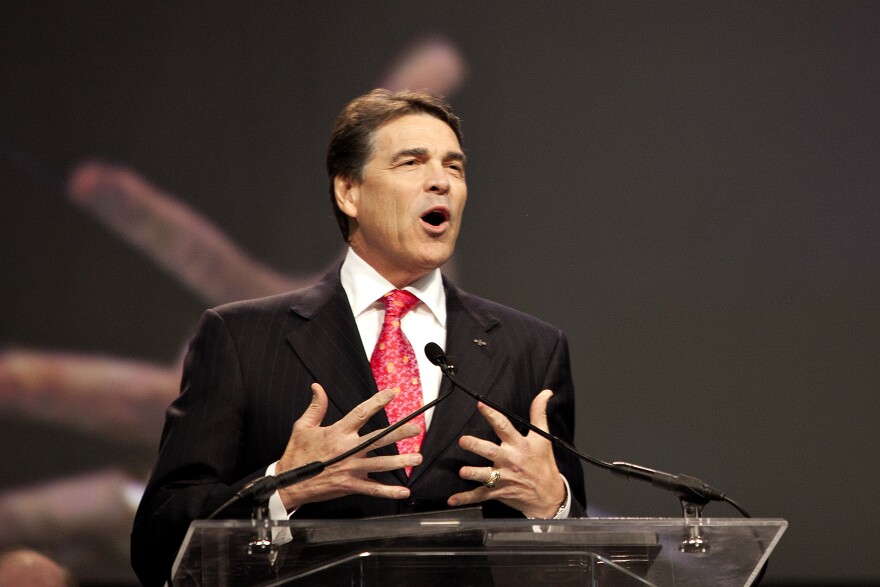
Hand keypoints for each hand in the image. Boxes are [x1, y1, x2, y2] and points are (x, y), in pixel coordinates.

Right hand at [277, 383, 420, 510]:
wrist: (288, 483)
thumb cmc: (296, 454)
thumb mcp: (303, 426)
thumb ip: (316, 407)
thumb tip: (317, 387)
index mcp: (337, 432)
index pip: (361, 413)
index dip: (378, 402)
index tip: (392, 393)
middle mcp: (347, 449)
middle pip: (378, 439)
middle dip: (399, 433)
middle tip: (415, 429)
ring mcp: (350, 469)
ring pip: (380, 463)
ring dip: (400, 461)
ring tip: (417, 458)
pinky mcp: (350, 485)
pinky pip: (372, 488)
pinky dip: (389, 491)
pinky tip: (403, 491)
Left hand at [447, 389, 564, 517]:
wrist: (549, 495)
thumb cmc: (543, 464)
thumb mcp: (543, 438)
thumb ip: (539, 413)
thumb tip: (545, 393)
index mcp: (519, 445)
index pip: (505, 427)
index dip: (493, 415)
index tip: (481, 405)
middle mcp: (510, 461)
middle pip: (491, 451)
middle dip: (477, 446)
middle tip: (464, 441)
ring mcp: (504, 478)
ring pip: (486, 475)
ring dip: (474, 473)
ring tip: (463, 471)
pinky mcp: (499, 492)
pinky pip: (480, 495)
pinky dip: (466, 498)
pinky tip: (453, 499)